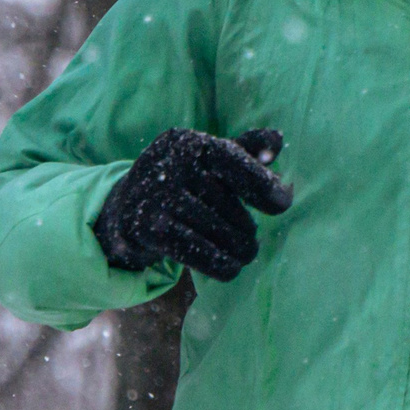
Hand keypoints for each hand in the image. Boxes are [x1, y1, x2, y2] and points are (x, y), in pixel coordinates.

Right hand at [91, 128, 291, 281]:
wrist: (126, 208)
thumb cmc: (184, 181)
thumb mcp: (211, 158)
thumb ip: (247, 148)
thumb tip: (277, 141)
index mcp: (189, 142)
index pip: (234, 160)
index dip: (263, 184)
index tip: (283, 204)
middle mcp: (169, 164)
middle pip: (226, 204)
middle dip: (246, 227)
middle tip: (251, 239)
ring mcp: (154, 196)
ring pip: (214, 231)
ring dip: (238, 249)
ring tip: (246, 254)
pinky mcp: (146, 228)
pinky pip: (195, 252)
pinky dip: (219, 264)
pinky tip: (230, 268)